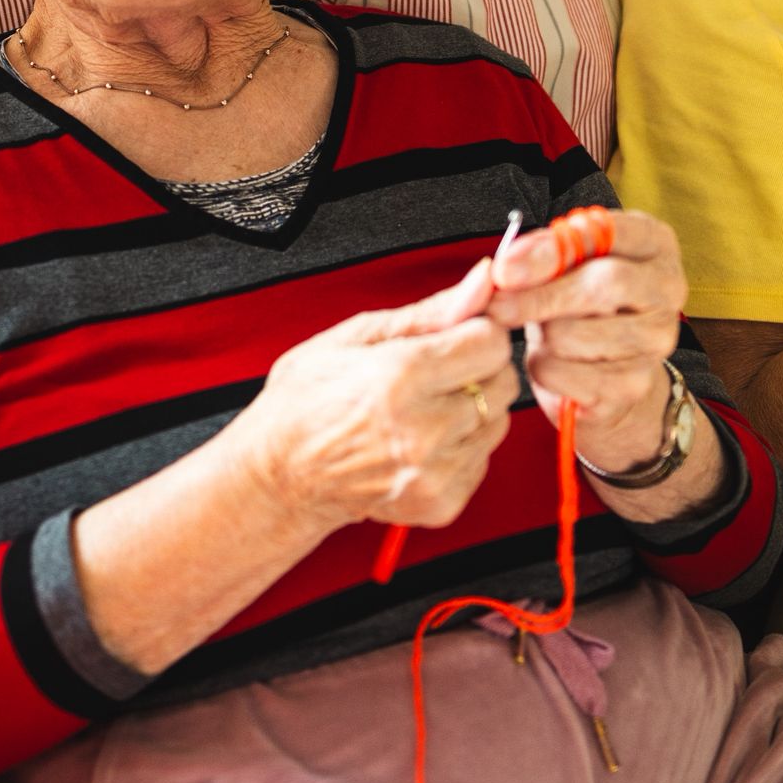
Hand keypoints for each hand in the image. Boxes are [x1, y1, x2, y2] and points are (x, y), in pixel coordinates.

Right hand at [246, 259, 519, 532]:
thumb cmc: (306, 401)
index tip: (454, 336)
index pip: (491, 343)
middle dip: (477, 370)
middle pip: (503, 382)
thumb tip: (484, 280)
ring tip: (424, 409)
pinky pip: (483, 459)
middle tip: (433, 375)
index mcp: (400, 377)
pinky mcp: (440, 502)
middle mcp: (422, 429)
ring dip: (472, 410)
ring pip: (498, 421)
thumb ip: (430, 310)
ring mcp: (433, 472)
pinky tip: (423, 441)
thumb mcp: (356, 337)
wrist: (280, 476)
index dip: (475, 332)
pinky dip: (462, 447)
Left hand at [487, 208, 686, 473]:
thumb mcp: (566, 267)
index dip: (551, 249)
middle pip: (601, 285)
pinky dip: (543, 368)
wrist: (610, 372)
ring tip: (540, 332)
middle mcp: (667, 289)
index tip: (506, 267)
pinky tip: (549, 362)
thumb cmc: (582, 305)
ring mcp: (656, 341)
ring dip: (540, 335)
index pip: (608, 232)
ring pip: (574, 334)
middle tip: (495, 304)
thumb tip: (505, 268)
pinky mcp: (634, 386)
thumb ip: (542, 255)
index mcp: (654, 244)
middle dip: (538, 296)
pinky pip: (566, 373)